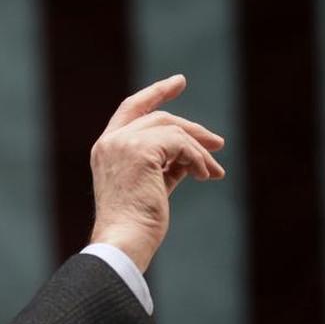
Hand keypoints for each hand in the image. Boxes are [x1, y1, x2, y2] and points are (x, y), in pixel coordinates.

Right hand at [89, 74, 224, 271]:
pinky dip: (197, 158)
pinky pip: (180, 143)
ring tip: (214, 171)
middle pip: (159, 117)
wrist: (124, 241)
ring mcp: (123, 143)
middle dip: (192, 129)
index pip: (132, 108)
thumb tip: (194, 156)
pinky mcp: (139, 150)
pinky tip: (205, 176)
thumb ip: (167, 166)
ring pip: (172, 129)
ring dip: (199, 150)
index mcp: (106, 149)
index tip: (179, 82)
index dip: (156, 92)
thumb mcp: (152, 186)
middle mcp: (110, 141)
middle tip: (218, 143)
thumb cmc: (137, 224)